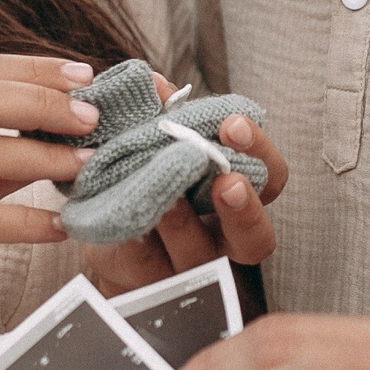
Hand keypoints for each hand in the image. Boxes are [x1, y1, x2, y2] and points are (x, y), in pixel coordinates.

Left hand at [77, 75, 288, 297]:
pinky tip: (119, 214)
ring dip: (183, 224)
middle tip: (225, 179)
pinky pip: (140, 264)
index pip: (269, 179)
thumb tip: (158, 87)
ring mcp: (183, 269)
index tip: (233, 124)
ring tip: (166, 199)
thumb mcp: (154, 146)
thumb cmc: (140, 180)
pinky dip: (131, 237)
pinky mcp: (138, 282)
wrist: (100, 236)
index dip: (259, 154)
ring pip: (197, 256)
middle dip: (242, 208)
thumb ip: (162, 117)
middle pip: (254, 239)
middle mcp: (220, 241)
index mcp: (232, 200)